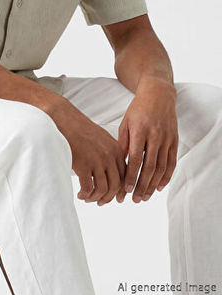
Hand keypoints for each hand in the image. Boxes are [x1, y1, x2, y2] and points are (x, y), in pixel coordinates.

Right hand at [50, 99, 126, 205]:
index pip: (125, 175)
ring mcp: (97, 160)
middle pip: (116, 185)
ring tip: (88, 198)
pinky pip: (88, 188)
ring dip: (96, 198)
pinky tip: (80, 194)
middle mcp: (109, 155)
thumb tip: (112, 173)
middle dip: (109, 197)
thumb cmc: (79, 128)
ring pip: (103, 189)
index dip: (121, 190)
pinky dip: (85, 195)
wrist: (63, 119)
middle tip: (101, 202)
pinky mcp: (83, 164)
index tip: (117, 197)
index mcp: (116, 149)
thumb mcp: (101, 138)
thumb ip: (110, 153)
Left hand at [115, 77, 178, 202]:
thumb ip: (123, 144)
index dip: (131, 176)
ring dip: (153, 185)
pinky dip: (166, 177)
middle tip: (135, 199)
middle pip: (150, 167)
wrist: (158, 94)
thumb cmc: (137, 109)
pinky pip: (171, 162)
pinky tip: (159, 187)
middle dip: (142, 185)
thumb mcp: (126, 123)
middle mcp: (155, 135)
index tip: (125, 190)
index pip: (136, 159)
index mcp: (140, 130)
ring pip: (161, 167)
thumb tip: (119, 165)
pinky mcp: (174, 140)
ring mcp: (167, 138)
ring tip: (145, 197)